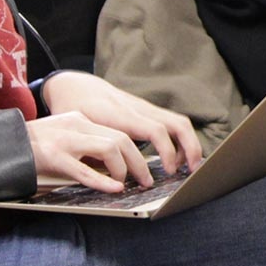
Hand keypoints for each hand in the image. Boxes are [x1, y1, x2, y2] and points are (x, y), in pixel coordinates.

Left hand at [38, 71, 204, 177]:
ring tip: (186, 167)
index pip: (156, 130)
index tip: (168, 171)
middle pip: (178, 123)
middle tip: (193, 171)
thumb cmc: (72, 109)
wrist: (74, 86)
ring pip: (179, 122)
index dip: (167, 151)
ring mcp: (145, 108)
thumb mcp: (75, 130)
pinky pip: (172, 123)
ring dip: (189, 144)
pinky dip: (180, 140)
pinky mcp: (147, 110)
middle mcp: (139, 109)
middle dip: (191, 147)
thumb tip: (108, 179)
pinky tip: (174, 157)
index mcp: (122, 115)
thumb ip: (93, 151)